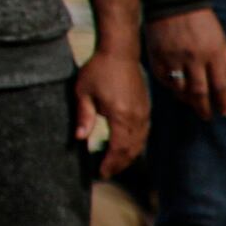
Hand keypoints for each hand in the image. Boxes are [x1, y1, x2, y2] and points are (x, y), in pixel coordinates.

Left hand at [76, 45, 151, 178]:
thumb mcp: (84, 93)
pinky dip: (135, 144)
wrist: (120, 53)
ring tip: (116, 164)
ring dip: (128, 156)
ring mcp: (144, 113)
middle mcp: (136, 117)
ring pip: (139, 143)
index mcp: (120, 115)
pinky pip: (143, 133)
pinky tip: (127, 147)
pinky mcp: (146, 108)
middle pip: (131, 150)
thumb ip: (84, 116)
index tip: (101, 173)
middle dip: (119, 164)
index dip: (110, 163)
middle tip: (107, 173)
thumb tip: (80, 138)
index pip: (118, 148)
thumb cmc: (99, 70)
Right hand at [152, 5, 225, 119]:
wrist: (174, 0)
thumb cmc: (202, 21)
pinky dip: (171, 88)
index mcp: (213, 53)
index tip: (224, 112)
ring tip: (192, 104)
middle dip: (204, 108)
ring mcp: (173, 58)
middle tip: (207, 116)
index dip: (223, 102)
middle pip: (200, 92)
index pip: (220, 86)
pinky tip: (177, 91)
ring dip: (187, 100)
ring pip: (180, 89)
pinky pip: (164, 80)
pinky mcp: (157, 56)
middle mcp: (193, 58)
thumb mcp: (221, 39)